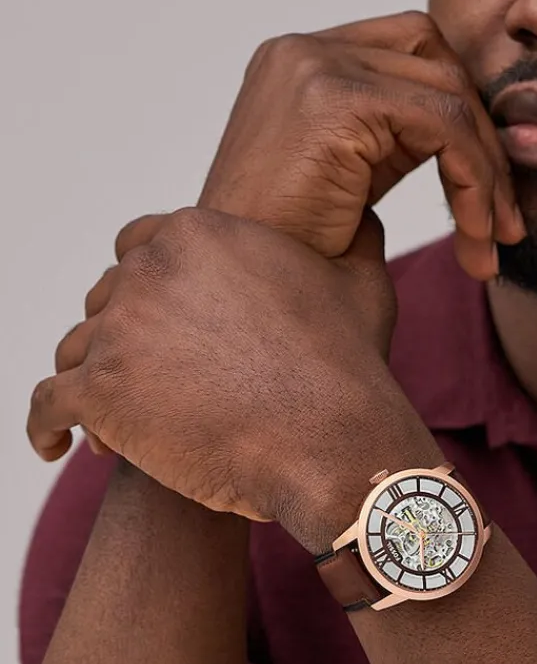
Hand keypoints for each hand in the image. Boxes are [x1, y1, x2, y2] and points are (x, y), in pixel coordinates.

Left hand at [27, 206, 441, 552]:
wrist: (333, 445)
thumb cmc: (348, 372)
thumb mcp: (362, 288)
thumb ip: (352, 241)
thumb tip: (360, 218)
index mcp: (200, 234)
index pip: (140, 248)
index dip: (151, 290)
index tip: (165, 327)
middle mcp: (149, 271)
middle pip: (109, 299)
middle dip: (126, 337)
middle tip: (153, 380)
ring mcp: (120, 330)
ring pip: (79, 351)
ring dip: (96, 381)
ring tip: (119, 420)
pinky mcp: (100, 392)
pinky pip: (48, 405)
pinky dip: (46, 425)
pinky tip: (54, 442)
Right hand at [199, 11, 525, 279]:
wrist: (241, 292)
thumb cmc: (290, 256)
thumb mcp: (349, 185)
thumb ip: (393, 147)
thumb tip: (466, 151)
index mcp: (304, 64)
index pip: (413, 55)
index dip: (464, 118)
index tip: (490, 197)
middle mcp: (305, 52)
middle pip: (437, 62)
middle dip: (487, 145)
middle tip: (507, 226)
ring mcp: (316, 67)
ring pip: (450, 96)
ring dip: (487, 177)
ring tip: (492, 244)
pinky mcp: (336, 100)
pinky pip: (444, 126)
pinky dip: (474, 183)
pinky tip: (475, 236)